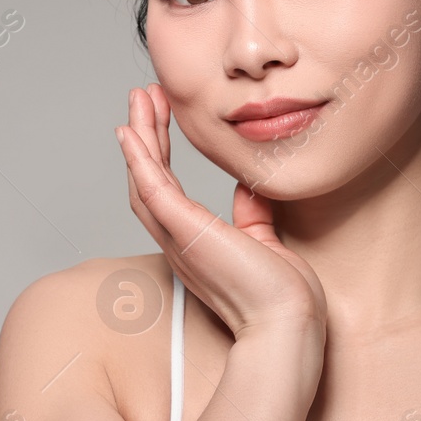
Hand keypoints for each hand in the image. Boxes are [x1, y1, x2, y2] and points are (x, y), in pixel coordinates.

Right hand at [115, 83, 326, 339]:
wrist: (289, 323)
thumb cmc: (281, 296)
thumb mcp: (266, 242)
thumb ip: (253, 214)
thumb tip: (250, 187)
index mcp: (196, 244)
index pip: (168, 191)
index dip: (160, 154)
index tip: (161, 119)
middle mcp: (179, 242)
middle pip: (147, 180)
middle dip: (145, 136)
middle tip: (144, 97)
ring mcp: (178, 238)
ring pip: (144, 179)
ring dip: (140, 137)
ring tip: (140, 99)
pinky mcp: (185, 232)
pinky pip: (151, 189)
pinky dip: (138, 159)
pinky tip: (131, 131)